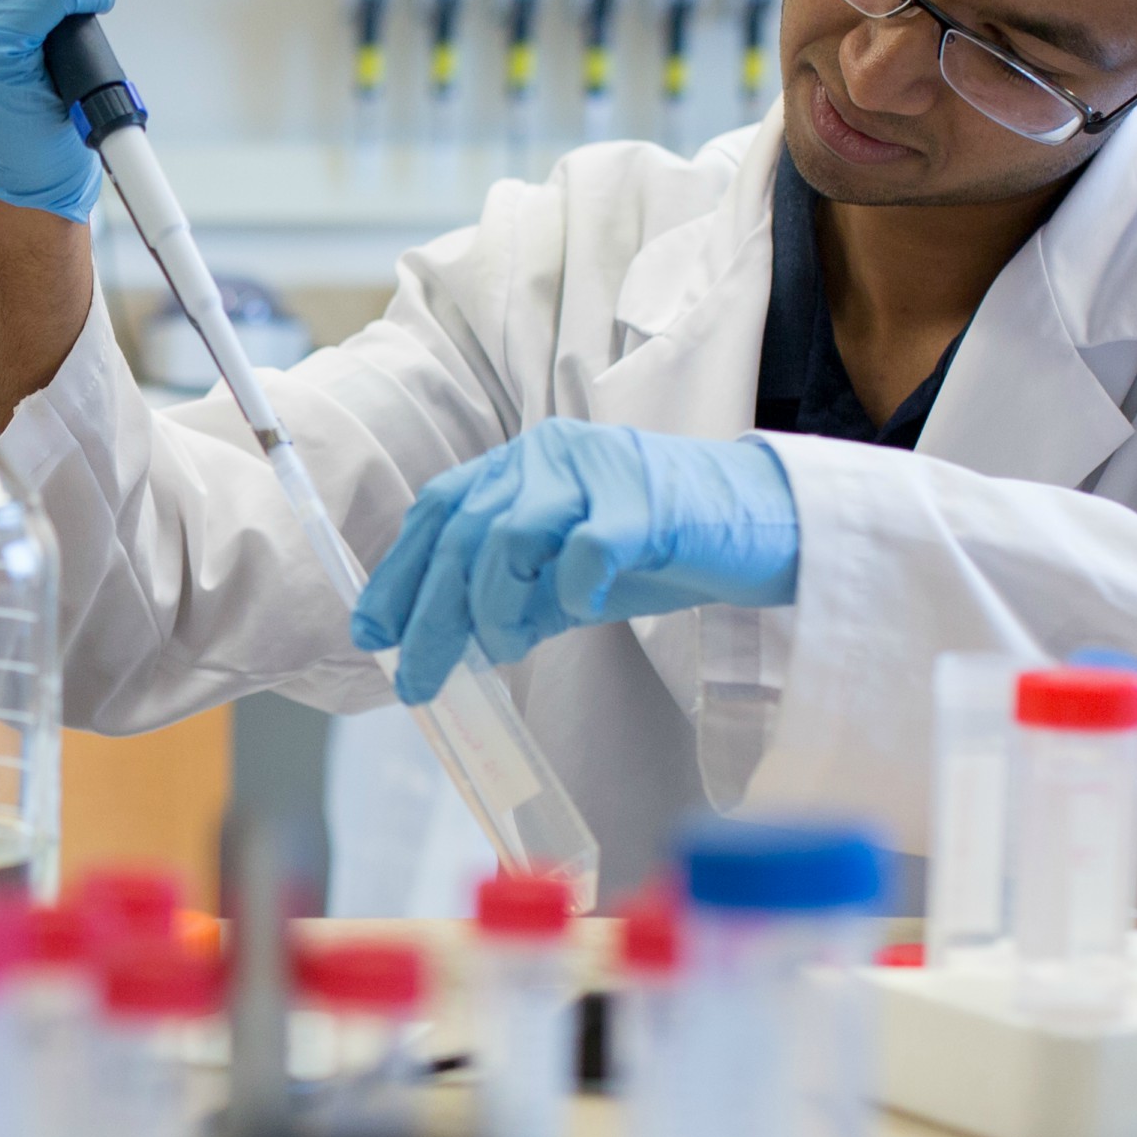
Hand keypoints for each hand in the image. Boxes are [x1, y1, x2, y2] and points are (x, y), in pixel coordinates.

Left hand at [351, 419, 801, 700]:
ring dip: (496, 607)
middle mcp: (549, 455)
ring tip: (511, 646)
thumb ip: (510, 598)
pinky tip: (582, 607)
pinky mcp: (644, 501)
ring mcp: (597, 470)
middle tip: (422, 681)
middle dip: (431, 616)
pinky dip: (570, 588)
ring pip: (508, 538)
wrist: (764, 525)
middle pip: (463, 533)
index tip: (371, 632)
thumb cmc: (662, 548)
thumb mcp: (568, 575)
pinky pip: (583, 548)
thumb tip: (440, 646)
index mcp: (523, 464)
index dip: (398, 573)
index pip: (439, 511)